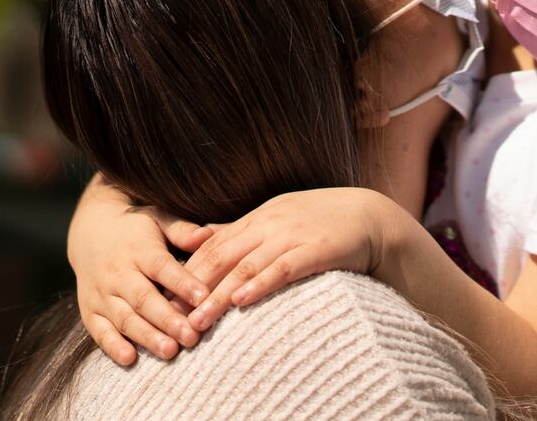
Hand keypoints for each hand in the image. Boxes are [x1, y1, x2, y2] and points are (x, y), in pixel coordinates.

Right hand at [68, 177, 214, 364]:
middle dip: (168, 320)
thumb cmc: (137, 229)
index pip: (162, 267)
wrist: (91, 232)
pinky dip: (112, 346)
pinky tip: (130, 359)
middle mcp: (118, 272)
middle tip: (191, 336)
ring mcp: (102, 293)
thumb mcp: (159, 219)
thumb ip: (183, 230)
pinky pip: (99, 330)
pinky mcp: (90, 310)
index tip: (205, 298)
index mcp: (139, 250)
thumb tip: (210, 235)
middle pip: (143, 298)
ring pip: (124, 318)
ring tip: (170, 351)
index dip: (183, 283)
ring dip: (146, 337)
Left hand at [181, 187, 399, 331]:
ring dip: (218, 296)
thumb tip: (202, 236)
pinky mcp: (315, 249)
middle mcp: (269, 224)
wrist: (369, 216)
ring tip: (198, 320)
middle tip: (171, 316)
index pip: (212, 246)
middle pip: (221, 257)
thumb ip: (241, 230)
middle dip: (193, 288)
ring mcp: (291, 235)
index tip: (166, 298)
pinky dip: (260, 284)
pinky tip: (242, 300)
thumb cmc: (322, 221)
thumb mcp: (277, 218)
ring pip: (246, 267)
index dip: (186, 273)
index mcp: (257, 218)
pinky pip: (283, 268)